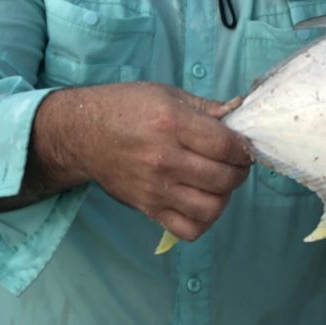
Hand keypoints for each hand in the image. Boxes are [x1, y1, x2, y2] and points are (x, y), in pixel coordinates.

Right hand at [36, 82, 251, 241]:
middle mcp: (164, 159)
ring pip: (211, 208)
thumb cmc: (125, 108)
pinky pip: (188, 229)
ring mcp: (156, 188)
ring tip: (219, 182)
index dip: (243, 148)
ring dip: (225, 196)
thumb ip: (206, 107)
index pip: (225, 145)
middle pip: (223, 178)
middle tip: (235, 162)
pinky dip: (203, 221)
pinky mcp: (148, 208)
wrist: (82, 134)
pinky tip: (202, 202)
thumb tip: (240, 110)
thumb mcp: (166, 94)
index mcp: (171, 124)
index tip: (243, 145)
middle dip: (239, 171)